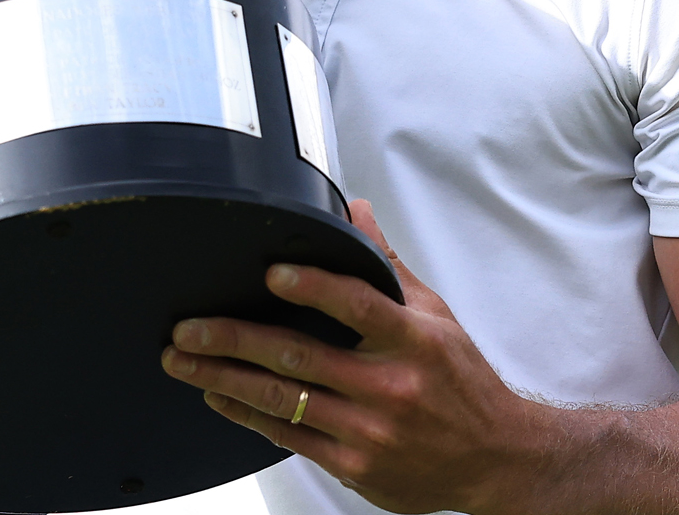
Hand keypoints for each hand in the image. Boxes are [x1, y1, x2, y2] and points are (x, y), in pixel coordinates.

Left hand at [160, 201, 553, 514]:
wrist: (494, 459)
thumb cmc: (462, 383)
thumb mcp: (436, 317)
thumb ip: (387, 267)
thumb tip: (356, 212)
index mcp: (416, 341)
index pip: (359, 304)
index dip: (314, 285)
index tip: (271, 273)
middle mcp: (391, 386)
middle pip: (301, 356)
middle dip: (234, 340)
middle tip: (187, 329)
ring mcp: (371, 431)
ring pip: (283, 400)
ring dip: (225, 379)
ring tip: (184, 362)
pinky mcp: (356, 465)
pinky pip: (290, 437)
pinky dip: (248, 415)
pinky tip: (219, 397)